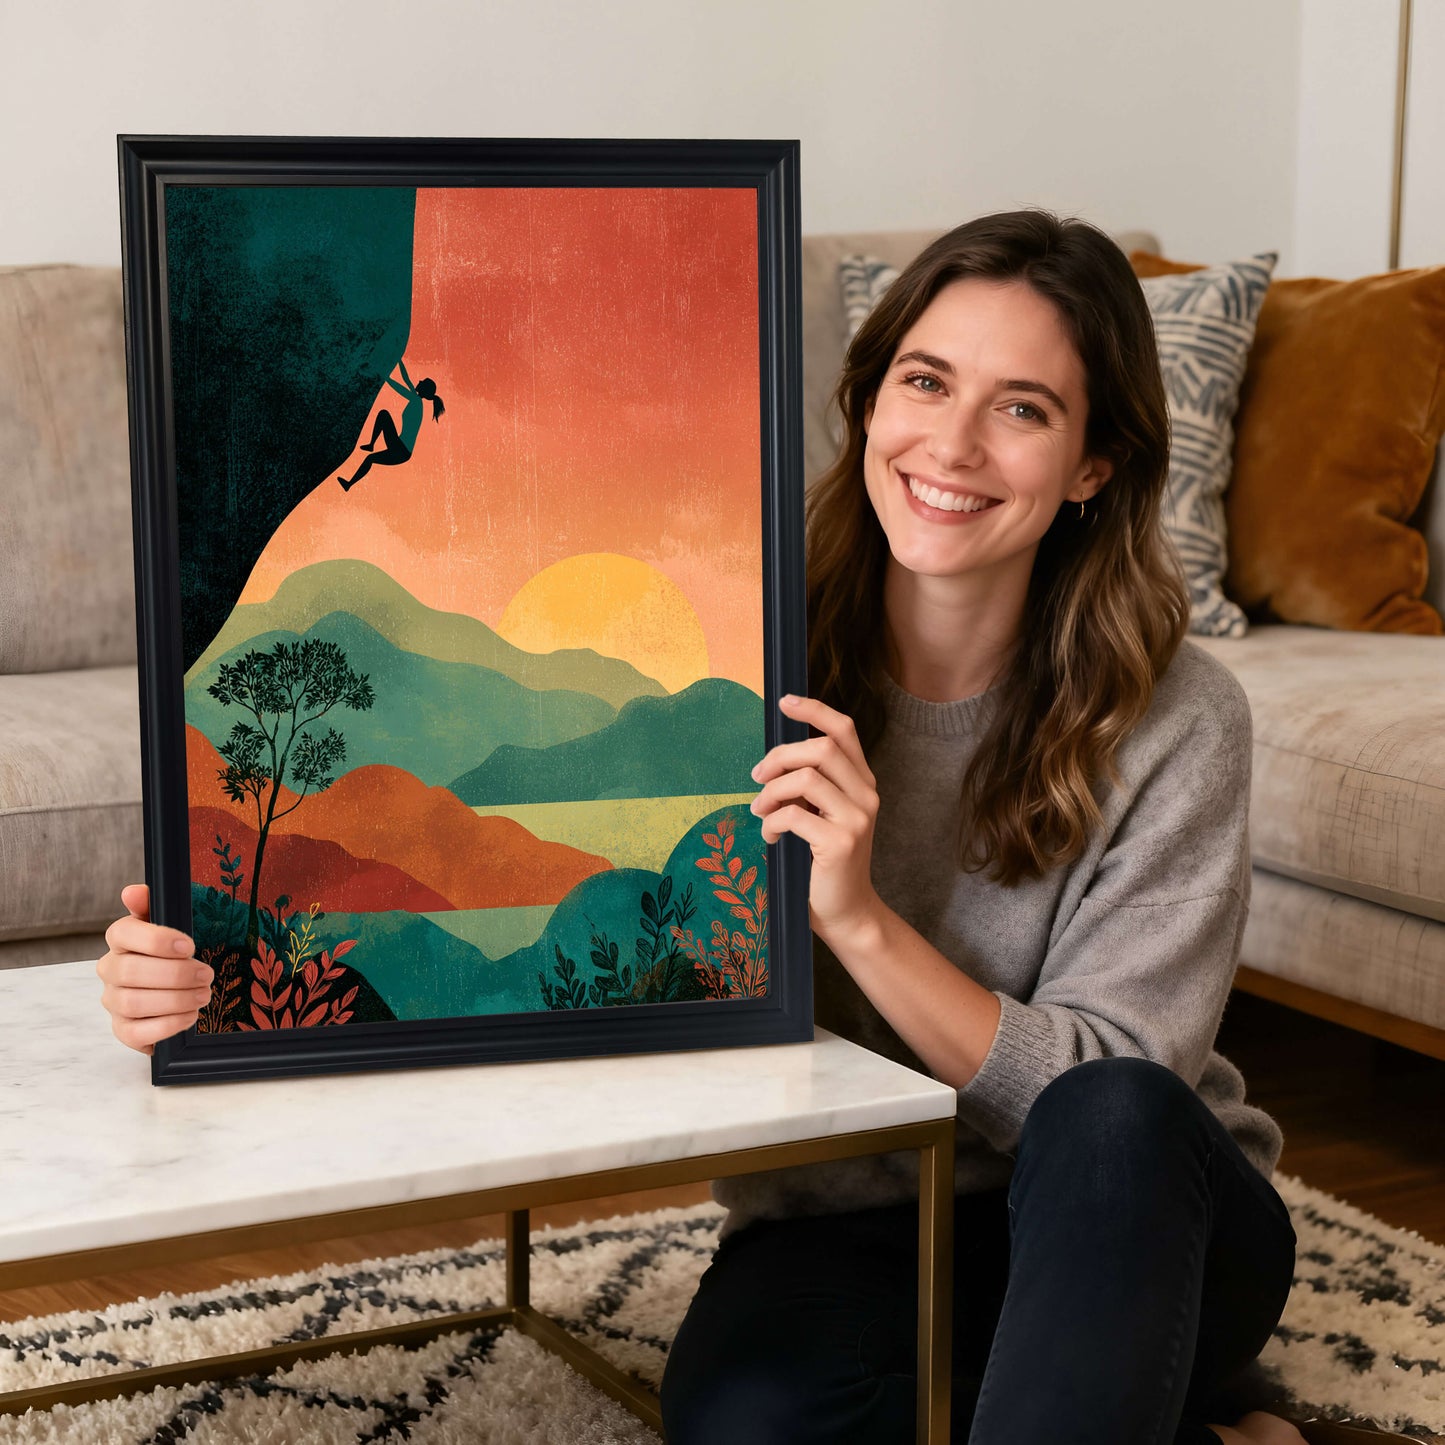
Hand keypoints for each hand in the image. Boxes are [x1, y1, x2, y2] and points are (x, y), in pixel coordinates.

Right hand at [96, 883, 212, 1054]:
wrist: (179, 989)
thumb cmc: (176, 951)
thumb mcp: (174, 923)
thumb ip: (155, 905)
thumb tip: (133, 892)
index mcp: (121, 938)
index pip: (123, 933)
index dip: (156, 940)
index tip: (190, 946)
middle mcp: (110, 969)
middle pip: (130, 972)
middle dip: (175, 975)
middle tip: (206, 975)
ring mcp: (114, 1000)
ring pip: (133, 1003)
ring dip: (175, 1000)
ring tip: (203, 995)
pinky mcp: (123, 1029)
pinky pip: (135, 1033)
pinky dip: (167, 1025)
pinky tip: (190, 1016)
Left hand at [749, 694, 884, 945]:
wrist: (846, 911)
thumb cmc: (825, 862)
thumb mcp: (822, 815)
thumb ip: (809, 787)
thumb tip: (772, 763)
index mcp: (862, 782)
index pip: (843, 730)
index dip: (813, 710)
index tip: (784, 702)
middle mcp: (866, 795)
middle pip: (820, 748)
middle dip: (779, 757)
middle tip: (757, 777)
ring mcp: (857, 818)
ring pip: (805, 779)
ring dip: (771, 792)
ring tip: (759, 811)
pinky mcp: (840, 842)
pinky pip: (793, 815)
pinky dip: (771, 823)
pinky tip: (770, 837)